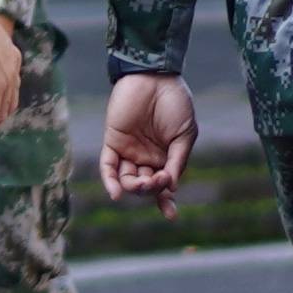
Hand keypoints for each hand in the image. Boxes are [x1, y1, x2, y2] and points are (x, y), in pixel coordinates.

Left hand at [100, 71, 195, 202]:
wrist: (156, 77)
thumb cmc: (175, 103)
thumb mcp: (185, 135)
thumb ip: (178, 161)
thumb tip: (171, 188)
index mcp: (166, 157)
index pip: (163, 186)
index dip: (166, 201)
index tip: (171, 216)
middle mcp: (146, 157)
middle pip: (145, 185)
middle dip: (151, 190)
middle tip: (158, 181)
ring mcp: (129, 150)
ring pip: (127, 179)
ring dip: (134, 187)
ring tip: (142, 184)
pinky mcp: (113, 141)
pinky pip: (108, 166)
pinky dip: (110, 180)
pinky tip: (116, 193)